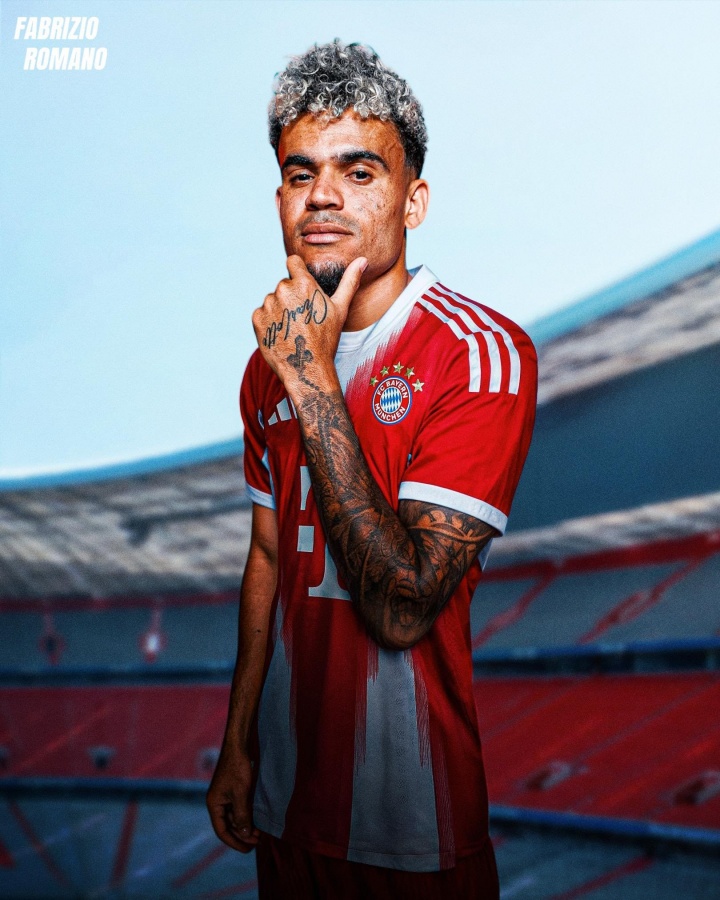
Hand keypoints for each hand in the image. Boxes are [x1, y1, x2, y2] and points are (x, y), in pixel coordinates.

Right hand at [206, 745, 258, 852]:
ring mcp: (224, 797)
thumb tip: (244, 835)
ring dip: (245, 827)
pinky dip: (247, 816)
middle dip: (242, 835)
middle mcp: (217, 803)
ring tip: (260, 834)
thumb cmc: (237, 768)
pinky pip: (238, 809)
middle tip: (258, 841)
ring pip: (234, 818)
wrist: (239, 745)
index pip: (222, 831)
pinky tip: (256, 821)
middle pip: (228, 826)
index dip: (234, 842)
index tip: (248, 849)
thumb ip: (242, 815)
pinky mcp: (232, 791)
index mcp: (214, 804)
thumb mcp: (241, 794)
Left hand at [252, 255, 366, 390]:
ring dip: (279, 309)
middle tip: (303, 319)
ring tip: (293, 328)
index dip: (298, 273)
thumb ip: (350, 281)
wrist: (307, 368)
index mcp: (303, 283)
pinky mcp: (257, 319)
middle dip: (291, 297)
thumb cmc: (326, 339)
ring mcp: (268, 304)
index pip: (292, 262)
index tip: (303, 287)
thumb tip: (363, 260)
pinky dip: (269, 322)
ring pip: (272, 299)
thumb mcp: (340, 309)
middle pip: (284, 284)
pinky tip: (282, 334)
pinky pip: (262, 313)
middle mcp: (283, 290)